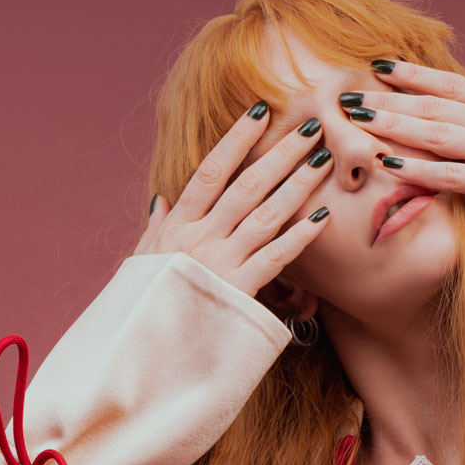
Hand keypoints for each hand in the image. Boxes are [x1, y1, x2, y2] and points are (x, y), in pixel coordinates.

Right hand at [136, 104, 332, 299]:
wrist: (142, 352)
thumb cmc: (145, 306)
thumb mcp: (143, 263)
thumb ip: (156, 230)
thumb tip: (162, 200)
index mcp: (177, 226)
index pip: (211, 171)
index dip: (237, 139)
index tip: (260, 112)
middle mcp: (199, 238)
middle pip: (246, 186)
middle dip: (281, 153)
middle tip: (311, 127)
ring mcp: (220, 264)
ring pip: (266, 215)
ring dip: (297, 185)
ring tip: (323, 160)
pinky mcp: (238, 292)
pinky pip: (275, 259)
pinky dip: (299, 238)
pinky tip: (322, 218)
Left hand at [342, 57, 464, 229]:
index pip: (455, 85)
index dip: (416, 75)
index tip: (382, 67)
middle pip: (437, 105)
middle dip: (391, 100)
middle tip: (350, 95)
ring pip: (438, 134)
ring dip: (396, 126)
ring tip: (360, 122)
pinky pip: (453, 176)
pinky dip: (419, 170)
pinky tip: (390, 166)